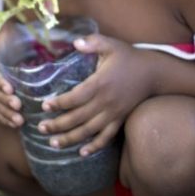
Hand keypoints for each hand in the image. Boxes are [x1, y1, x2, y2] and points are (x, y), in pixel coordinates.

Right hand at [0, 7, 23, 127]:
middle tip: (17, 106)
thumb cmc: (11, 43)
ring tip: (20, 119)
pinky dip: (7, 120)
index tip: (9, 88)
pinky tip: (17, 125)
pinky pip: (0, 114)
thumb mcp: (7, 32)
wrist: (9, 59)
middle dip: (4, 100)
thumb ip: (0, 24)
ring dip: (7, 113)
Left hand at [38, 33, 153, 155]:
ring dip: (70, 138)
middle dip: (58, 125)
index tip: (44, 106)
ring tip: (53, 143)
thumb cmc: (129, 57)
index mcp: (100, 83)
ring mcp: (113, 113)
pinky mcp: (120, 120)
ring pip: (89, 131)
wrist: (154, 73)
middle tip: (41, 128)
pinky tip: (82, 153)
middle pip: (77, 117)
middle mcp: (105, 101)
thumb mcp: (111, 45)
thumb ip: (93, 42)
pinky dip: (94, 146)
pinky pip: (107, 137)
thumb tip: (75, 43)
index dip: (59, 103)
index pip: (75, 97)